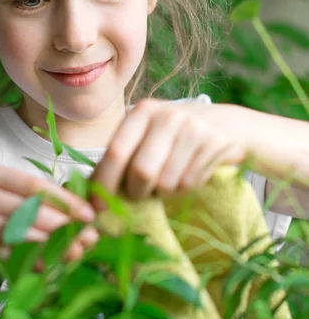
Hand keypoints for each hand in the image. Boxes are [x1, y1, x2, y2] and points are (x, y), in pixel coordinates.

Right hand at [0, 164, 97, 268]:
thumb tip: (83, 216)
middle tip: (87, 238)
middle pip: (25, 209)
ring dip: (48, 245)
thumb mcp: (2, 200)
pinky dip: (26, 261)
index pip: (33, 185)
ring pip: (14, 232)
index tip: (88, 215)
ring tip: (74, 252)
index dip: (64, 200)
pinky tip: (46, 267)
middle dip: (61, 226)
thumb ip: (35, 203)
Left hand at [89, 98, 246, 209]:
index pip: (115, 152)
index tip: (98, 206)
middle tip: (140, 195)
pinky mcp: (214, 143)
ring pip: (166, 182)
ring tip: (169, 178)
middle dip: (137, 192)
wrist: (227, 124)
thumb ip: (122, 156)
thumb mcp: (147, 135)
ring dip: (164, 191)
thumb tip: (92, 194)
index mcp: (142, 112)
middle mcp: (166, 116)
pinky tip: (188, 173)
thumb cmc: (175, 135)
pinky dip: (184, 188)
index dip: (104, 182)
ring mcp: (192, 128)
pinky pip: (189, 183)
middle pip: (141, 171)